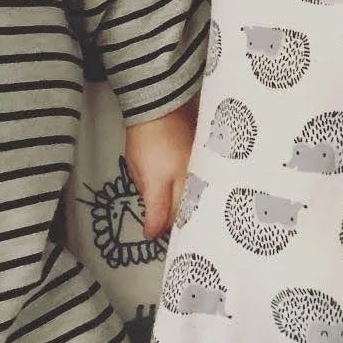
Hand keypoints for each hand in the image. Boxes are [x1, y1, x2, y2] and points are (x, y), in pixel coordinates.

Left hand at [124, 102, 197, 241]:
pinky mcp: (208, 162)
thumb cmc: (143, 136)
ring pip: (198, 201)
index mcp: (160, 178)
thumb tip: (152, 210)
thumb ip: (145, 190)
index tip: (150, 234)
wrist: (163, 107)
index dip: (154, 228)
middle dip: (174, 225)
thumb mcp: (135, 166)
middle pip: (183, 213)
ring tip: (184, 218)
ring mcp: (198, 169)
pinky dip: (200, 196)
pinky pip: (206, 186)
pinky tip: (197, 200)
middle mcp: (182, 176)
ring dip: (190, 211)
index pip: (159, 214)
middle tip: (168, 229)